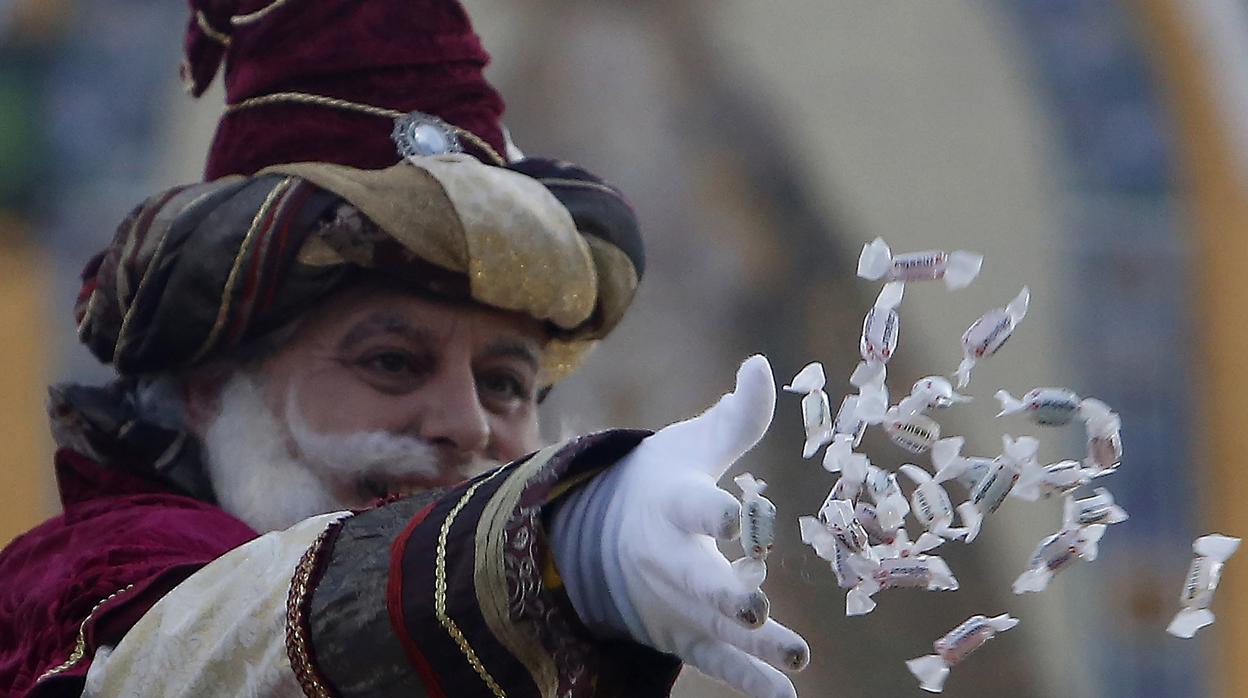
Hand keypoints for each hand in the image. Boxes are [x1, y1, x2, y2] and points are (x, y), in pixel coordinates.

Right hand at [608, 355, 809, 697]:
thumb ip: (735, 417)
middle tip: (756, 607)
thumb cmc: (662, 481)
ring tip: (796, 657)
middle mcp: (666, 557)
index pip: (692, 506)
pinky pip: (713, 660)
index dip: (715, 512)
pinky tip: (784, 694)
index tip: (740, 517)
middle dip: (723, 595)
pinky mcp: (680, 634)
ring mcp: (671, 602)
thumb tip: (760, 363)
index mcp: (672, 503)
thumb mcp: (691, 445)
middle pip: (694, 579)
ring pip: (710, 626)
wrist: (602, 536)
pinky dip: (746, 679)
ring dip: (751, 645)